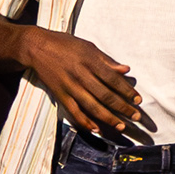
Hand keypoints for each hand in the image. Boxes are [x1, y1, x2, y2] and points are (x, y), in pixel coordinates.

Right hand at [18, 26, 143, 135]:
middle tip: (136, 117)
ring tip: (121, 126)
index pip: (113, 79)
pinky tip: (96, 128)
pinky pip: (74, 111)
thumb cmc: (65, 44)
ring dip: (108, 118)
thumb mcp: (88, 46)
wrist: (36, 47)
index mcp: (89, 61)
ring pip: (91, 106)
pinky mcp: (60, 95)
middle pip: (105, 95)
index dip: (127, 91)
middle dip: (122, 108)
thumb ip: (107, 60)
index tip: (138, 100)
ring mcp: (69, 86)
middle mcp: (80, 75)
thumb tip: (126, 70)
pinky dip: (85, 121)